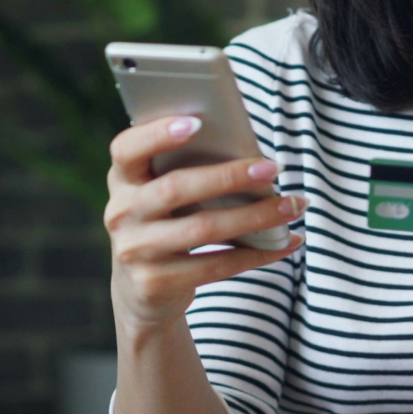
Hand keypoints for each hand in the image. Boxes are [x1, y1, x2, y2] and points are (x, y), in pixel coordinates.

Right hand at [106, 116, 304, 329]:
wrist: (141, 291)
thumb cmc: (166, 224)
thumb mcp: (161, 195)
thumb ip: (185, 171)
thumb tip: (249, 156)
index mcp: (122, 179)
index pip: (126, 149)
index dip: (157, 134)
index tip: (198, 122)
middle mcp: (121, 213)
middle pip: (175, 189)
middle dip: (228, 176)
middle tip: (272, 168)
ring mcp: (135, 251)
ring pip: (202, 229)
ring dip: (255, 216)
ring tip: (291, 206)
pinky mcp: (155, 283)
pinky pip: (215, 266)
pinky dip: (257, 254)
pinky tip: (285, 242)